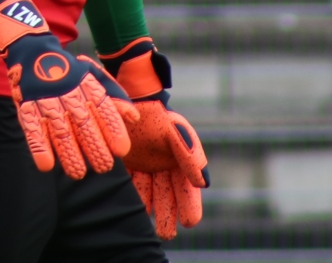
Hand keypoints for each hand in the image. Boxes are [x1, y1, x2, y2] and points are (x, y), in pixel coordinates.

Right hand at [0, 0, 130, 178]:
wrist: (33, 52)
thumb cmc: (70, 73)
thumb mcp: (94, 79)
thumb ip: (114, 99)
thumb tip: (134, 118)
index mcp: (86, 84)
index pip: (103, 108)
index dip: (113, 129)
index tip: (122, 150)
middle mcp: (68, 91)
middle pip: (83, 123)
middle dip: (95, 147)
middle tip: (104, 167)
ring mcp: (46, 99)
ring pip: (60, 130)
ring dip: (69, 153)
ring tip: (78, 173)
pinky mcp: (26, 105)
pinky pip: (32, 128)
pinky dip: (39, 147)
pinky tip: (46, 165)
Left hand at [103, 37, 207, 237]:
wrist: (131, 98)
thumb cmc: (158, 114)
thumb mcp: (176, 131)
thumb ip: (189, 153)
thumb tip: (203, 182)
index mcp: (181, 161)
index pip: (188, 187)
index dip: (190, 205)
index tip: (190, 222)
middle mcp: (164, 167)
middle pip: (169, 196)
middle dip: (169, 215)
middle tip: (167, 234)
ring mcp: (146, 168)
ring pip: (150, 194)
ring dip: (152, 210)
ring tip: (152, 227)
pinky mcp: (128, 166)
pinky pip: (131, 186)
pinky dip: (134, 198)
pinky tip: (133, 210)